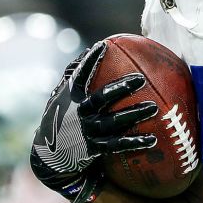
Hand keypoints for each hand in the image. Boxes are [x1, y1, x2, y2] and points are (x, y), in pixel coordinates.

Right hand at [30, 41, 157, 202]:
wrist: (49, 155)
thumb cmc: (59, 119)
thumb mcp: (59, 99)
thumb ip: (71, 79)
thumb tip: (87, 52)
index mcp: (70, 98)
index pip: (79, 75)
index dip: (90, 60)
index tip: (102, 46)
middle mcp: (79, 113)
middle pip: (102, 98)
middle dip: (122, 88)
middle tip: (140, 80)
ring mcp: (87, 130)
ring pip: (114, 121)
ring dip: (135, 114)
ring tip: (153, 107)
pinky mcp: (93, 148)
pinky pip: (118, 144)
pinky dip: (135, 142)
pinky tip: (152, 139)